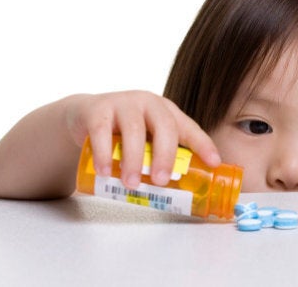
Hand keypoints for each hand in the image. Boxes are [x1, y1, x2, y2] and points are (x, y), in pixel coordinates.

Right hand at [65, 90, 220, 188]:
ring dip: (134, 160)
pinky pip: (102, 131)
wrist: (84, 116)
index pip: (188, 128)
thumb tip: (181, 193)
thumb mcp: (147, 141)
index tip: (213, 163)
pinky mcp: (97, 109)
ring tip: (132, 183)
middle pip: (165, 127)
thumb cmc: (124, 133)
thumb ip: (160, 158)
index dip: (203, 144)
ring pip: (134, 131)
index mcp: (166, 112)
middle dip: (166, 156)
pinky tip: (105, 172)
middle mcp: (149, 103)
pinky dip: (104, 154)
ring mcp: (123, 103)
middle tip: (162, 181)